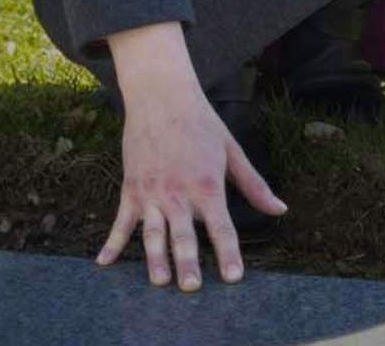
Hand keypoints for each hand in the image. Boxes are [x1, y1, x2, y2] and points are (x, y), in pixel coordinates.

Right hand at [95, 27, 285, 290]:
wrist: (161, 96)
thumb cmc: (201, 123)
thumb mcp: (232, 151)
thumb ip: (254, 185)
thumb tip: (280, 210)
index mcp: (207, 184)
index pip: (221, 226)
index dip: (228, 253)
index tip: (233, 277)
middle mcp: (178, 192)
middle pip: (183, 235)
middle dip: (188, 263)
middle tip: (191, 287)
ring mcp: (151, 192)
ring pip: (152, 233)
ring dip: (155, 259)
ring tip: (159, 282)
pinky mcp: (131, 188)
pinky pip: (121, 221)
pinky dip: (111, 243)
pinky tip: (104, 263)